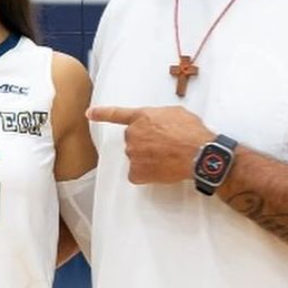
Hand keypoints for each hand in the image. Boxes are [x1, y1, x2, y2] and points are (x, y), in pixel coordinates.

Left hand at [86, 105, 213, 184]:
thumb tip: (158, 122)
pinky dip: (147, 175)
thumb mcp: (175, 113)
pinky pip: (137, 174)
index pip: (116, 114)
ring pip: (136, 157)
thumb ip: (159, 116)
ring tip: (168, 157)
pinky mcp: (136, 172)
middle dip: (145, 142)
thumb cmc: (192, 132)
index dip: (101, 114)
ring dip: (148, 158)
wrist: (199, 153)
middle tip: (165, 146)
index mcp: (141, 117)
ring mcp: (133, 153)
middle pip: (133, 140)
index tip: (89, 114)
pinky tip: (161, 170)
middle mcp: (133, 134)